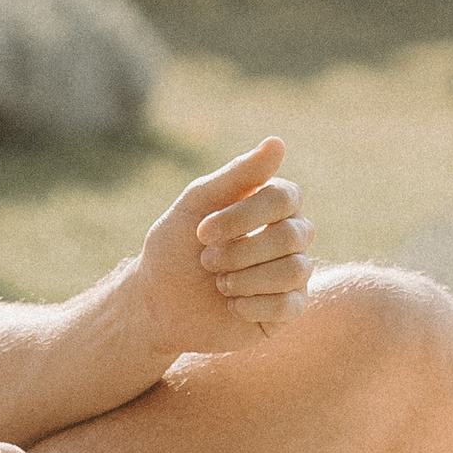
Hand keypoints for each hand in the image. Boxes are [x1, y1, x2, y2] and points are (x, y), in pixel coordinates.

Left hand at [136, 139, 312, 358]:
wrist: (157, 304)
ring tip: (218, 284)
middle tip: (206, 261)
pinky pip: (290, 305)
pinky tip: (231, 306)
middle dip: (239, 252)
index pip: (284, 198)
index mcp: (273, 205)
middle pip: (291, 235)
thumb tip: (278, 141)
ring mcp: (292, 274)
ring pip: (295, 271)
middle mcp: (290, 236)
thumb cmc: (175, 249)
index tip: (201, 232)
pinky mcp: (288, 311)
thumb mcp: (197, 204)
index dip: (242, 217)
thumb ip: (237, 174)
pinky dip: (252, 305)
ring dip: (245, 279)